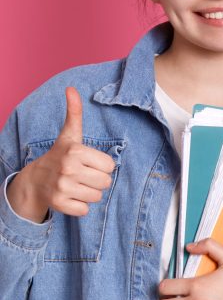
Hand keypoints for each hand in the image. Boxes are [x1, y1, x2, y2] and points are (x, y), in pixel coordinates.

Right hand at [26, 86, 115, 217]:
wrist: (35, 180)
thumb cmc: (59, 155)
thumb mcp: (69, 134)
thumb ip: (74, 112)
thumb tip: (71, 89)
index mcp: (75, 151)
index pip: (110, 166)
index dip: (101, 166)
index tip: (88, 163)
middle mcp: (68, 169)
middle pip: (105, 183)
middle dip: (97, 180)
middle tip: (83, 175)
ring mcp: (62, 188)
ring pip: (96, 197)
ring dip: (89, 193)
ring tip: (77, 185)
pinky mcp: (59, 205)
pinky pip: (84, 210)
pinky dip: (80, 206)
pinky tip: (71, 196)